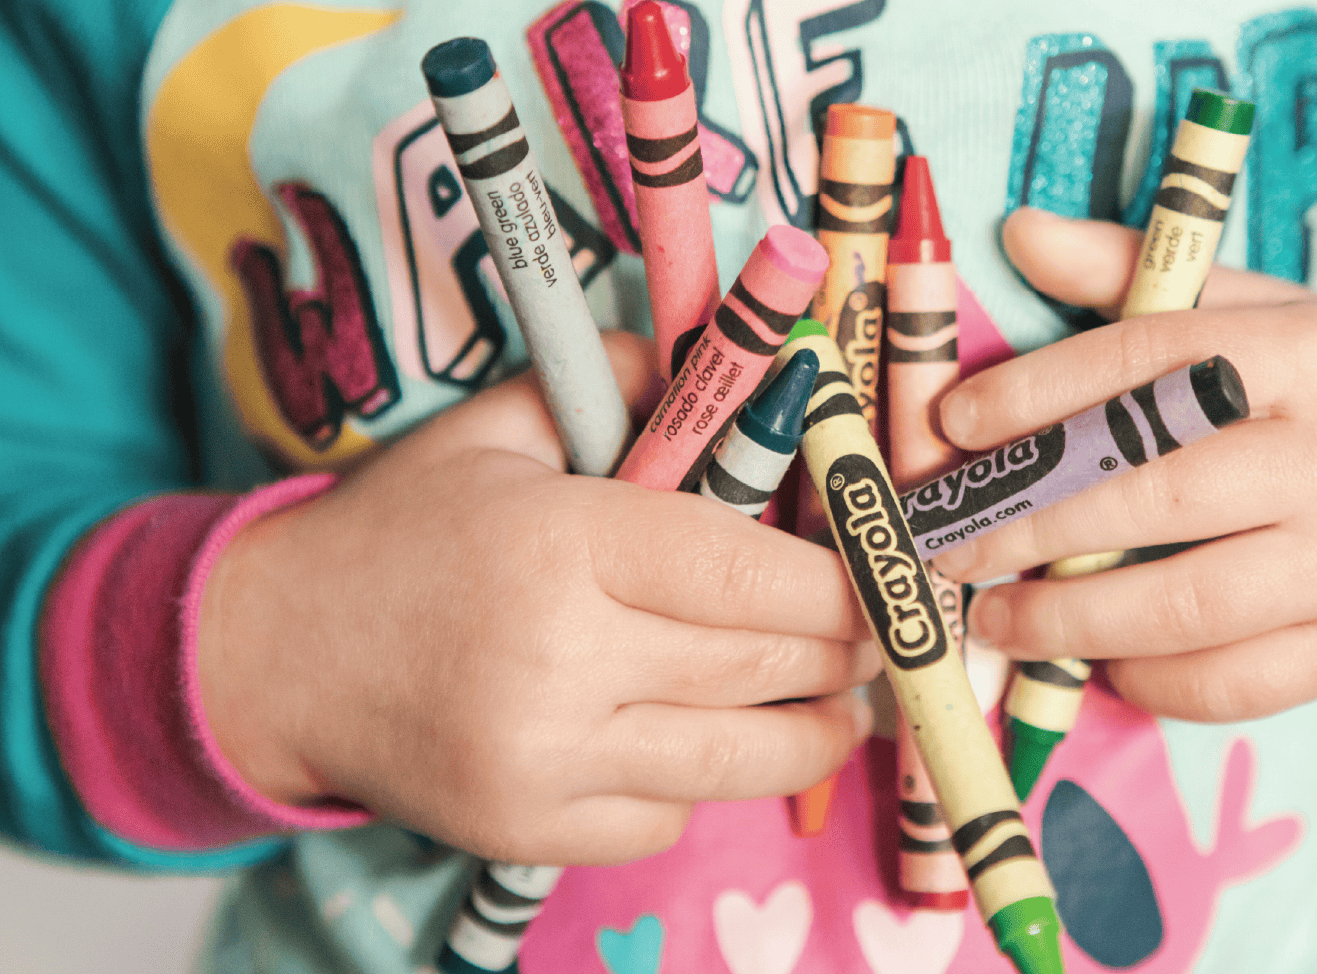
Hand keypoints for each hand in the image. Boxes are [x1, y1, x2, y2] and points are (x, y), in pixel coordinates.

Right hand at [197, 332, 877, 864]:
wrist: (277, 655)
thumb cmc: (403, 532)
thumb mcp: (497, 429)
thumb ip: (617, 380)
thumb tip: (738, 361)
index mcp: (562, 542)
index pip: (751, 570)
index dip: (844, 580)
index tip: (888, 576)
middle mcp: (560, 659)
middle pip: (765, 665)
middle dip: (849, 652)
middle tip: (884, 635)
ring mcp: (546, 761)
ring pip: (741, 759)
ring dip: (815, 731)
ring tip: (841, 704)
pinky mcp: (532, 833)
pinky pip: (671, 816)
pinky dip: (706, 781)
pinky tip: (703, 740)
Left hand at [932, 208, 1316, 721]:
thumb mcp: (1252, 313)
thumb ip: (1136, 276)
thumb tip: (1020, 232)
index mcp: (1312, 355)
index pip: (1154, 364)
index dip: (1041, 394)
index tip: (956, 425)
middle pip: (1158, 495)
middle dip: (1033, 525)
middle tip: (952, 543)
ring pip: (1186, 606)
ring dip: (1068, 620)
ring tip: (995, 617)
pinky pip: (1229, 683)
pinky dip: (1144, 678)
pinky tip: (1093, 657)